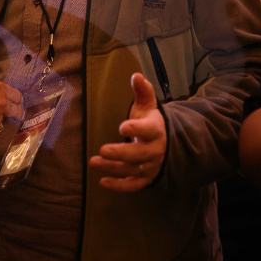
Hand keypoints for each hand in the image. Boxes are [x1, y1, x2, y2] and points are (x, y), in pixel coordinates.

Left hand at [89, 72, 166, 190]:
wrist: (167, 143)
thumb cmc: (150, 122)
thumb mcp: (148, 105)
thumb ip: (143, 91)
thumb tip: (136, 75)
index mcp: (156, 130)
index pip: (148, 130)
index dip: (137, 129)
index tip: (122, 126)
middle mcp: (155, 150)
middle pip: (139, 155)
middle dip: (121, 153)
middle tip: (102, 150)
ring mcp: (150, 166)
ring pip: (132, 169)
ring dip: (112, 168)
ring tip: (93, 162)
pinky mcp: (146, 178)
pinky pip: (133, 185)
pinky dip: (119, 186)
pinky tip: (102, 182)